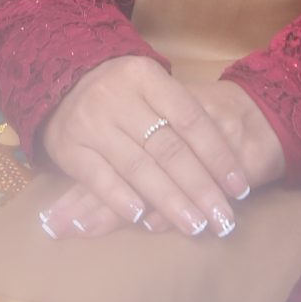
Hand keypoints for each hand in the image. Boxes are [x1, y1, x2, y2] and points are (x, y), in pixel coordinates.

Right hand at [39, 57, 284, 241]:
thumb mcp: (152, 84)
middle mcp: (119, 98)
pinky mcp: (69, 149)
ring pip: (139, 168)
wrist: (62, 79)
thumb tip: (224, 161)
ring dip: (169, 201)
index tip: (238, 186)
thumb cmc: (124, 89)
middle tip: (222, 218)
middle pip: (169, 149)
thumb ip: (181, 113)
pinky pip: (99, 178)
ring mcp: (92, 124)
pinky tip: (143, 217)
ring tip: (194, 224)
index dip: (217, 154)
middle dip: (200, 188)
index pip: (191, 119)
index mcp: (146, 77)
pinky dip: (122, 198)